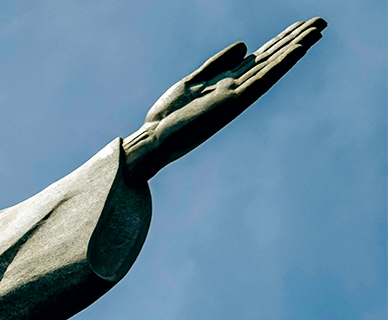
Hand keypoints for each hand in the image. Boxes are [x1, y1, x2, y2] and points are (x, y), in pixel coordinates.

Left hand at [123, 18, 325, 180]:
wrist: (153, 141)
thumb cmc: (168, 117)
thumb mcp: (193, 81)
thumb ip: (217, 63)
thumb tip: (245, 45)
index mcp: (228, 82)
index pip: (261, 57)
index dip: (281, 40)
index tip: (302, 24)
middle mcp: (237, 88)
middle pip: (271, 59)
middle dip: (295, 40)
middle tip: (322, 22)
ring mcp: (237, 95)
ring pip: (272, 67)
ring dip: (295, 48)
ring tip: (317, 31)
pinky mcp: (232, 102)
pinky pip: (261, 80)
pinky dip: (280, 65)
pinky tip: (297, 50)